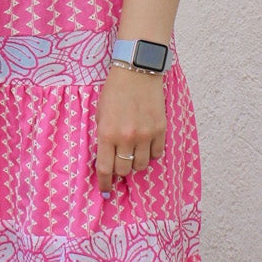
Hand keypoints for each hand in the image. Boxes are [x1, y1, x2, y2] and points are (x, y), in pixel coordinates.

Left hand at [95, 64, 166, 195]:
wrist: (137, 71)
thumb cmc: (114, 91)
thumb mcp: (100, 113)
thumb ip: (104, 136)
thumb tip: (106, 158)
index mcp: (107, 134)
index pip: (105, 168)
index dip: (104, 183)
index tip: (105, 190)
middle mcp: (126, 137)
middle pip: (125, 170)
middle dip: (121, 170)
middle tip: (120, 161)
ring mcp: (146, 135)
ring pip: (141, 165)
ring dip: (136, 162)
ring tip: (133, 152)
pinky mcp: (160, 129)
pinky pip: (157, 154)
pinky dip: (151, 154)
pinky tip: (146, 145)